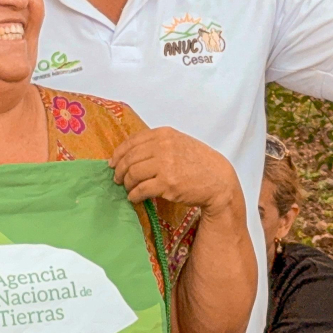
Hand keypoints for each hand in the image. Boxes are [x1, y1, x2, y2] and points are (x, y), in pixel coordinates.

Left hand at [109, 127, 240, 214]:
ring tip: (127, 188)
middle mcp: (163, 146)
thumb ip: (158, 144)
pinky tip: (134, 197)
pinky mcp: (167, 184)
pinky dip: (133, 195)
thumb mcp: (179, 143)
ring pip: (132, 174)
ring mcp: (165, 164)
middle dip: (119, 170)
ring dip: (126, 183)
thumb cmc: (199, 163)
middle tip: (117, 179)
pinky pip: (141, 190)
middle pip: (129, 158)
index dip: (118, 154)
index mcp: (164, 134)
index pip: (132, 142)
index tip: (113, 163)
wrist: (219, 180)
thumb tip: (131, 154)